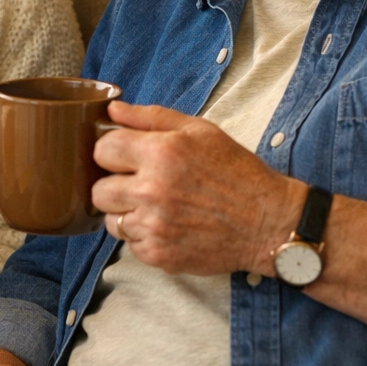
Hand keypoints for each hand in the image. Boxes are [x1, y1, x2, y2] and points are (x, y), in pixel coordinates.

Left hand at [93, 101, 366, 330]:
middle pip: (98, 189)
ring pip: (110, 220)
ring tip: (154, 206)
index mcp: (161, 154)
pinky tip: (167, 225)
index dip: (112, 151)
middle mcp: (152, 191)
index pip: (102, 150)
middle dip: (114, 183)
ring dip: (126, 212)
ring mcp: (154, 227)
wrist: (268, 222)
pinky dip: (143, 236)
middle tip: (137, 183)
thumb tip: (113, 109)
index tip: (125, 156)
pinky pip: (130, 244)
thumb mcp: (200, 131)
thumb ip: (151, 117)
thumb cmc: (235, 171)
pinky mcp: (159, 256)